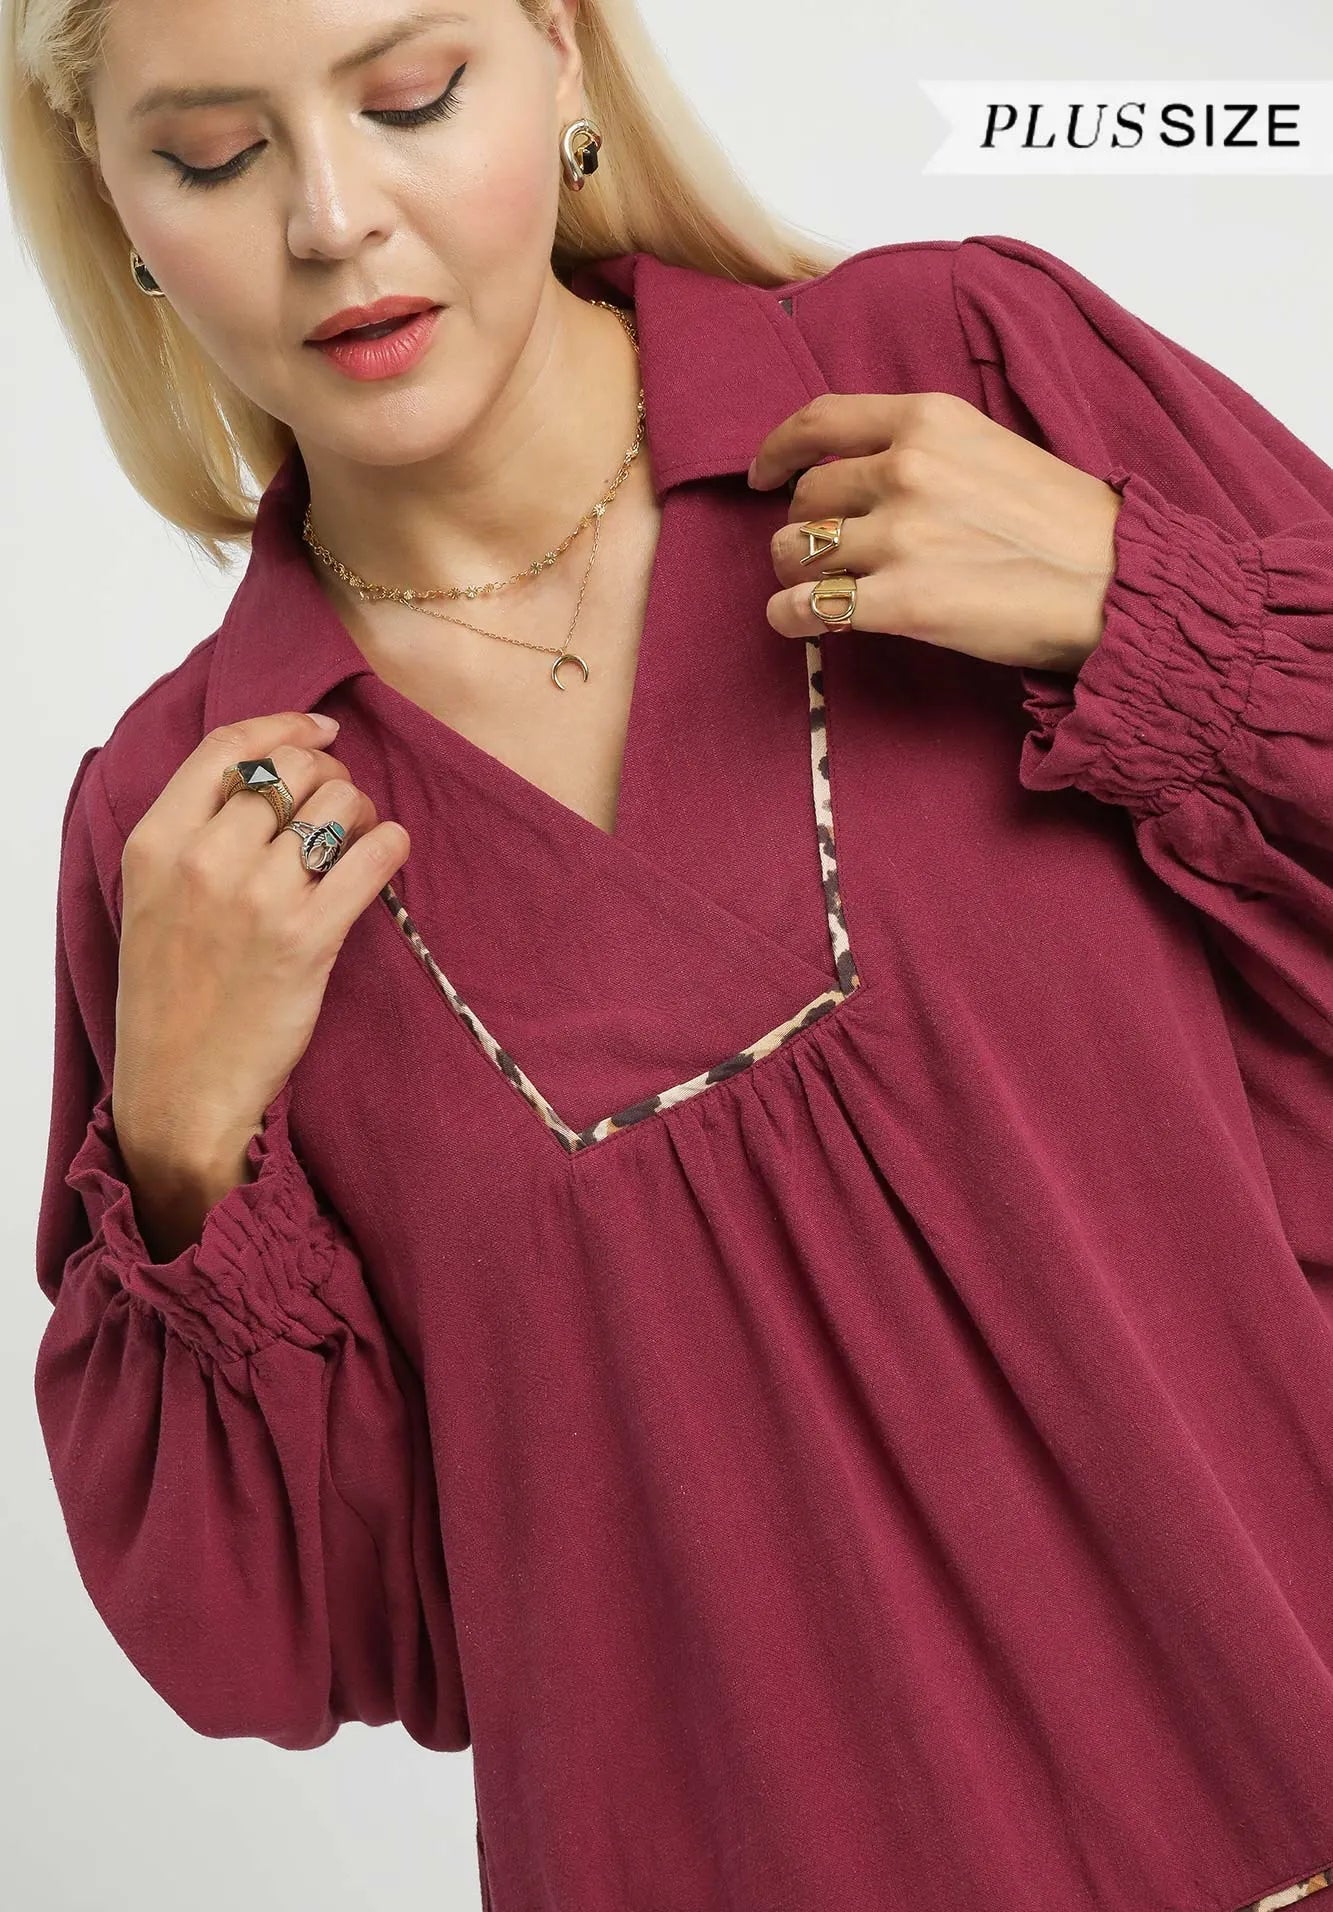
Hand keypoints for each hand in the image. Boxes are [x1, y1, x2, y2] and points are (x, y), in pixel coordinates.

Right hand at [112, 710, 409, 1171]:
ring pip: (339, 802)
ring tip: (356, 842)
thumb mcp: (154, 898)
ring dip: (361, 811)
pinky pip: (373, 855)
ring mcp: (256, 898)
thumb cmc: (172, 993)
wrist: (181, 1086)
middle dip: (330, 776)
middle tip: (339, 808)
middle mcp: (204, 859)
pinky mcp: (307, 938)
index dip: (286, 725)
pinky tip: (387, 855)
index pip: (230, 747)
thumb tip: (274, 778)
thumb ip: (195, 834)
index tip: (322, 728)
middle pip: (294, 769)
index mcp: (157, 842)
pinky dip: (391, 845)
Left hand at [748, 391, 1121, 674]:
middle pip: (806, 496)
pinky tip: (799, 622)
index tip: (762, 474)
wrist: (1118, 584)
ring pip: (796, 550)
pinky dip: (790, 617)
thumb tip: (860, 474)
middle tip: (822, 553)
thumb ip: (924, 450)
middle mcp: (906, 469)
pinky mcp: (902, 601)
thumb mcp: (991, 449)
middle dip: (802, 526)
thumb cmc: (1065, 525)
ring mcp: (901, 536)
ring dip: (795, 573)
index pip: (819, 421)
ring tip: (817, 588)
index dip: (777, 450)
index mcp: (929, 420)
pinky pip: (807, 608)